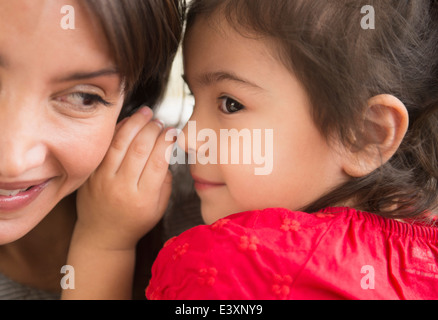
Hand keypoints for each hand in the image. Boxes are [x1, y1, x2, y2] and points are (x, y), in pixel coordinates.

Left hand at [75, 107, 176, 249]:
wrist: (103, 236)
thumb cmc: (136, 221)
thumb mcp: (159, 208)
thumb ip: (165, 181)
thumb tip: (165, 150)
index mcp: (143, 199)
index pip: (157, 162)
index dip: (167, 142)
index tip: (173, 132)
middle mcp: (122, 188)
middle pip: (140, 148)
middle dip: (152, 129)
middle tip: (160, 122)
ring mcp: (103, 180)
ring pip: (120, 143)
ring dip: (135, 123)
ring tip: (146, 113)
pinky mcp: (91, 175)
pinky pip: (105, 147)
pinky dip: (117, 131)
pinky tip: (128, 122)